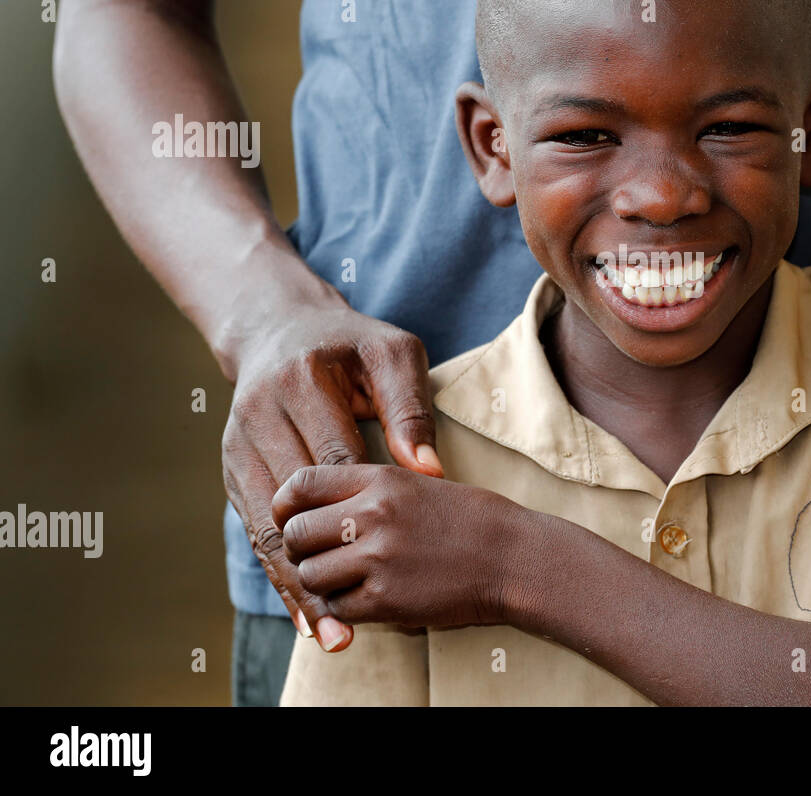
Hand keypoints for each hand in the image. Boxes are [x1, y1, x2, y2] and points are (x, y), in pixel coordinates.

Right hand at [221, 303, 443, 650]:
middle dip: (322, 566)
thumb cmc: (350, 344)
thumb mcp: (392, 353)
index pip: (332, 459)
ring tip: (327, 633)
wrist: (278, 327)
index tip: (385, 557)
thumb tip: (429, 471)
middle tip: (352, 621)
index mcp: (300, 384)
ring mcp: (236, 445)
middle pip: (290, 506)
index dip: (357, 512)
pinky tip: (302, 613)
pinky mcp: (231, 468)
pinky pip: (252, 529)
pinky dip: (278, 571)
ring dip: (294, 585)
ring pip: (263, 528)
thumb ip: (410, 406)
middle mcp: (258, 416)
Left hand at [272, 465, 521, 629]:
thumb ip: (367, 491)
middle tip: (321, 558)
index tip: (291, 518)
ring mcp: (378, 558)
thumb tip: (315, 509)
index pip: (301, 483)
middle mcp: (373, 515)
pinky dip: (345, 610)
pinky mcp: (386, 600)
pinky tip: (369, 599)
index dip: (285, 504)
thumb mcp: (418, 483)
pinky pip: (337, 608)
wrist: (515, 557)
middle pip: (296, 535)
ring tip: (348, 581)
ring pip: (310, 576)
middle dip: (300, 551)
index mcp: (381, 479)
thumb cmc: (471, 520)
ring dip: (322, 584)